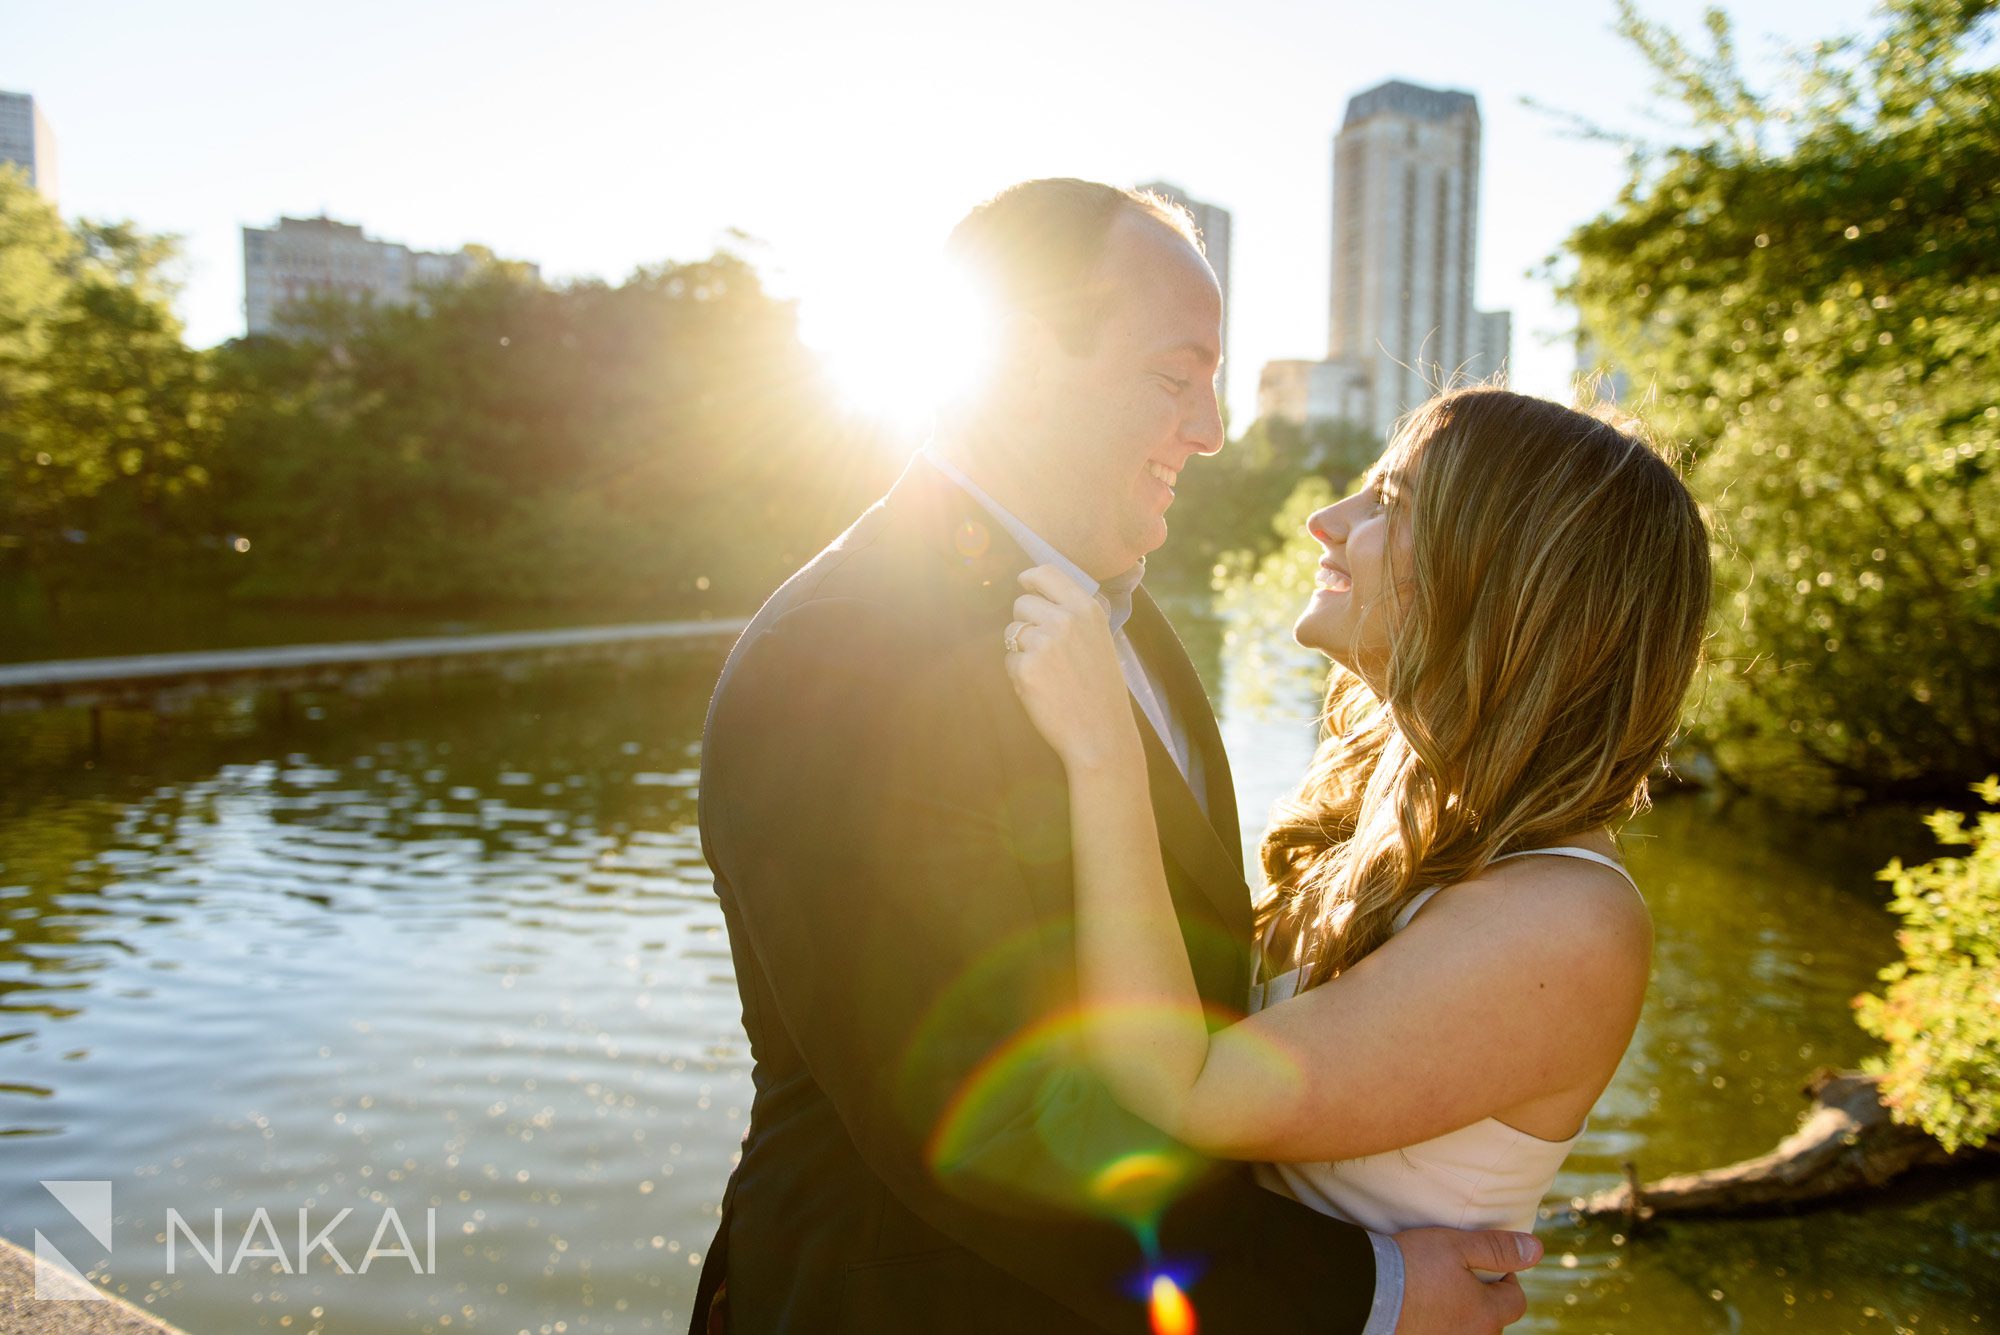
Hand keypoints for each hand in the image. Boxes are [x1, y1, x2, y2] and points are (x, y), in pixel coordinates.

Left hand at [1002, 565, 1144, 772]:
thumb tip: (1038, 592)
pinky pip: (1009, 660)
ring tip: (1049, 672)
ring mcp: (1044, 643)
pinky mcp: (1026, 668)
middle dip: (1025, 621)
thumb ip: (1074, 615)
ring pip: (1012, 632)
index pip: (1047, 573)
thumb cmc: (1100, 689)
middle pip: (1022, 603)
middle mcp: (1065, 620)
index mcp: (1086, 609)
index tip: (1024, 583)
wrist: (1101, 733)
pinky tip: (1043, 689)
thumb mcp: (1099, 640)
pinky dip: (1020, 674)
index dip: (1030, 578)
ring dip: (1021, 649)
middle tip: (1045, 649)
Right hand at [1391, 1227, 1539, 1332]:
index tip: (1486, 1265)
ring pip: (1470, 1330)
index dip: (1506, 1278)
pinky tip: (1424, 1308)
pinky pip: (1446, 1333)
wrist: (1365, 1291)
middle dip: (1485, 1299)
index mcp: (1487, 1314)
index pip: (1516, 1301)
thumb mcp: (1458, 1246)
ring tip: (1439, 1293)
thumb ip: (1498, 1249)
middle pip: (1494, 1320)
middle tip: (1459, 1276)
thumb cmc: (1412, 1265)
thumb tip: (1536, 1249)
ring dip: (1464, 1314)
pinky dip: (1442, 1323)